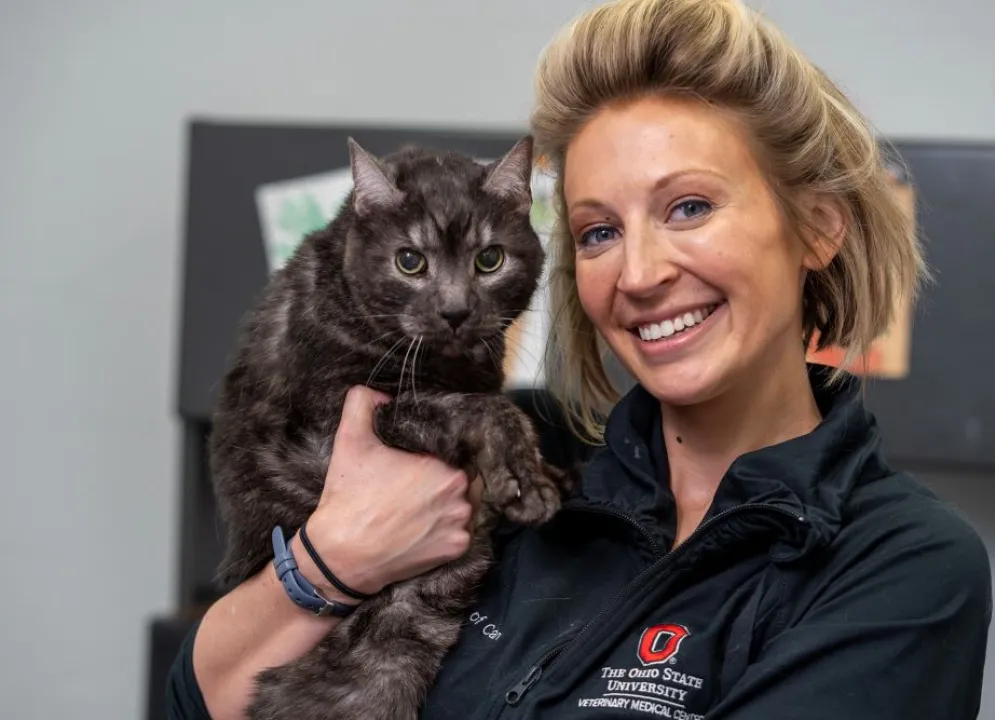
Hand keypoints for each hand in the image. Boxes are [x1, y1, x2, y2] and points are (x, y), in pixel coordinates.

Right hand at [295, 385, 481, 597]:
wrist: (340, 556)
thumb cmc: (349, 497)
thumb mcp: (350, 439)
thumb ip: (363, 403)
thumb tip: (379, 393)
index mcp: (445, 465)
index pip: (455, 448)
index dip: (440, 451)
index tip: (421, 458)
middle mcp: (460, 495)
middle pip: (463, 476)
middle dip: (444, 476)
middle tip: (417, 481)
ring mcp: (460, 525)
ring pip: (464, 503)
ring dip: (449, 503)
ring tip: (420, 505)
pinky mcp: (456, 550)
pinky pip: (461, 532)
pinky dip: (446, 529)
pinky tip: (423, 526)